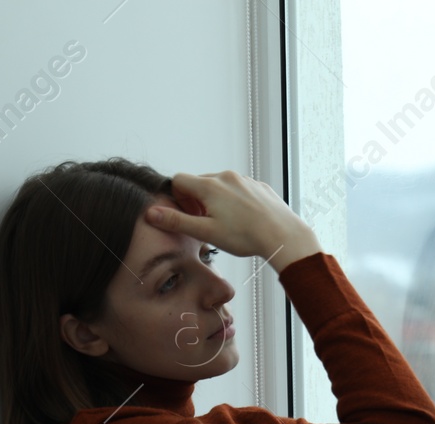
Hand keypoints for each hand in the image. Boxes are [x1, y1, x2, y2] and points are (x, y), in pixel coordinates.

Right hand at [143, 171, 321, 272]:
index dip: (177, 197)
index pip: (179, 180)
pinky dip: (236, 200)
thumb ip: (177, 222)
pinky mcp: (259, 186)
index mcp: (210, 186)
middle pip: (200, 182)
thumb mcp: (206, 232)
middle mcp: (226, 177)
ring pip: (221, 185)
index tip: (187, 214)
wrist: (283, 235)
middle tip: (206, 223)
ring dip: (216, 200)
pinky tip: (244, 219)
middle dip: (197, 200)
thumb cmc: (246, 236)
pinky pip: (240, 188)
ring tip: (227, 223)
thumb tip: (152, 214)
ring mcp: (245, 180)